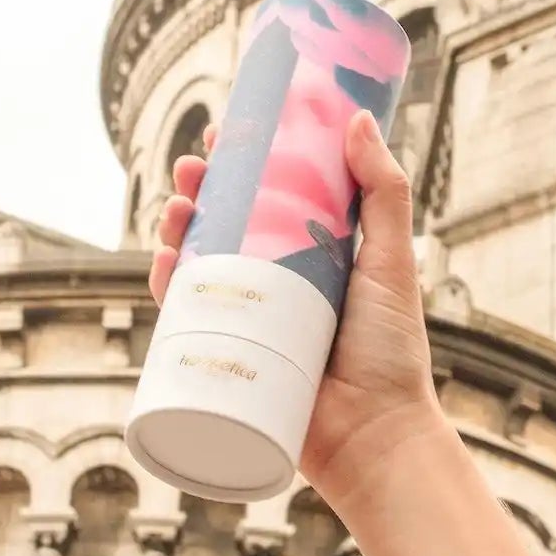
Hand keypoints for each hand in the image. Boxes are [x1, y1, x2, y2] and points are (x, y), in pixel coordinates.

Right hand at [149, 110, 446, 516]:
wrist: (373, 436)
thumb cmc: (391, 351)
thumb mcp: (391, 261)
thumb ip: (384, 192)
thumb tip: (358, 119)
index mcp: (316, 253)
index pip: (273, 195)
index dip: (246, 161)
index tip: (228, 131)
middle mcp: (280, 281)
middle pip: (228, 223)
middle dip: (203, 190)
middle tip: (193, 167)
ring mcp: (252, 317)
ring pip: (200, 262)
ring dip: (177, 229)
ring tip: (177, 208)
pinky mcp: (229, 355)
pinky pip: (186, 316)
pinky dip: (168, 286)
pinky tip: (163, 260)